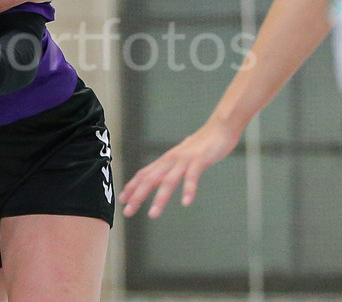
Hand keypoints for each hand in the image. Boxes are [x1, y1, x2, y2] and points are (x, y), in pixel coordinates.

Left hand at [118, 119, 240, 218]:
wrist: (219, 128)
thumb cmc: (202, 145)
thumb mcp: (182, 157)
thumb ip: (172, 166)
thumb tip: (161, 176)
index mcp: (166, 160)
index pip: (144, 174)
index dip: (132, 186)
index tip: (122, 200)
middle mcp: (171, 160)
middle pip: (150, 179)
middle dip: (137, 196)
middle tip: (127, 212)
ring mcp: (184, 160)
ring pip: (168, 180)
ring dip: (159, 198)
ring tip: (153, 214)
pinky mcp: (199, 160)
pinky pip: (192, 176)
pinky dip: (188, 189)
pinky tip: (186, 202)